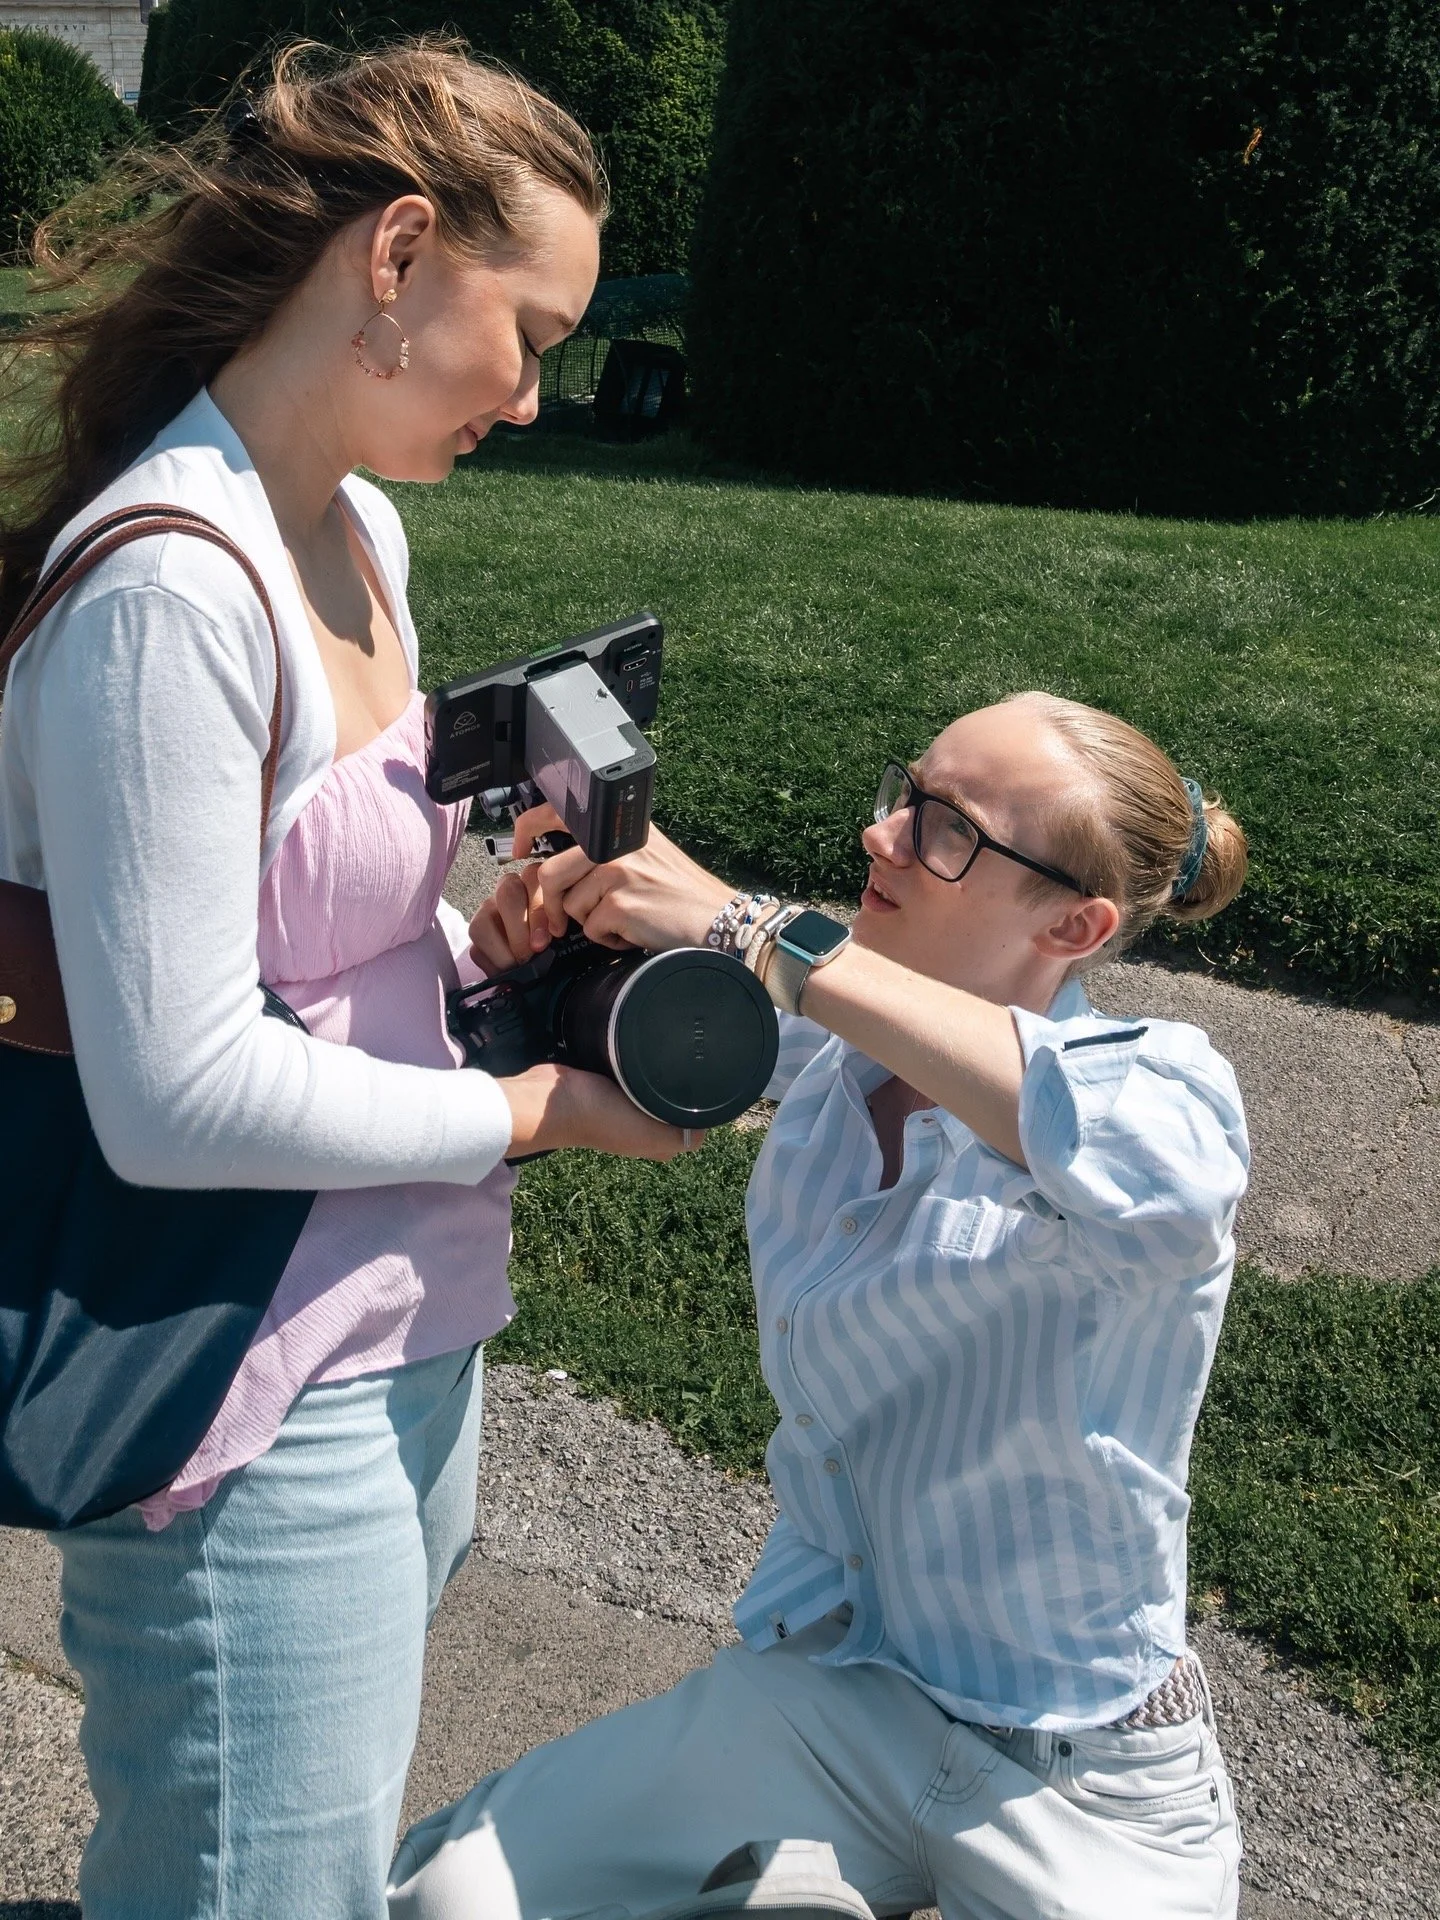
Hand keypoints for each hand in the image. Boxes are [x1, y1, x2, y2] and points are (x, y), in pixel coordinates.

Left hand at [469, 806, 733, 968]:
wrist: (716, 919)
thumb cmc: (681, 892)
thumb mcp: (646, 852)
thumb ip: (606, 849)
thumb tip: (555, 864)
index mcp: (620, 826)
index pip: (557, 812)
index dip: (527, 829)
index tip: (519, 851)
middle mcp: (616, 843)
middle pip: (550, 873)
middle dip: (549, 905)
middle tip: (557, 922)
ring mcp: (617, 872)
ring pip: (569, 906)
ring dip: (590, 922)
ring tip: (624, 918)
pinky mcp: (619, 904)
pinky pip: (590, 929)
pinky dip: (608, 939)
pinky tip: (634, 931)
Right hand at [497, 1061, 703, 1160]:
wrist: (550, 1101)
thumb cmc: (600, 1118)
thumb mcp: (649, 1134)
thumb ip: (682, 1135)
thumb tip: (710, 1127)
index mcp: (656, 1141)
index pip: (695, 1123)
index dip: (707, 1104)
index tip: (717, 1076)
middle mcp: (643, 1124)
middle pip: (678, 1101)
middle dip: (688, 1081)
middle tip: (698, 1054)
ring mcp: (625, 1103)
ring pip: (658, 1083)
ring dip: (665, 1068)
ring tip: (679, 1044)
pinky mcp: (609, 1081)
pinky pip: (636, 1070)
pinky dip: (644, 1059)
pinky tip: (650, 1042)